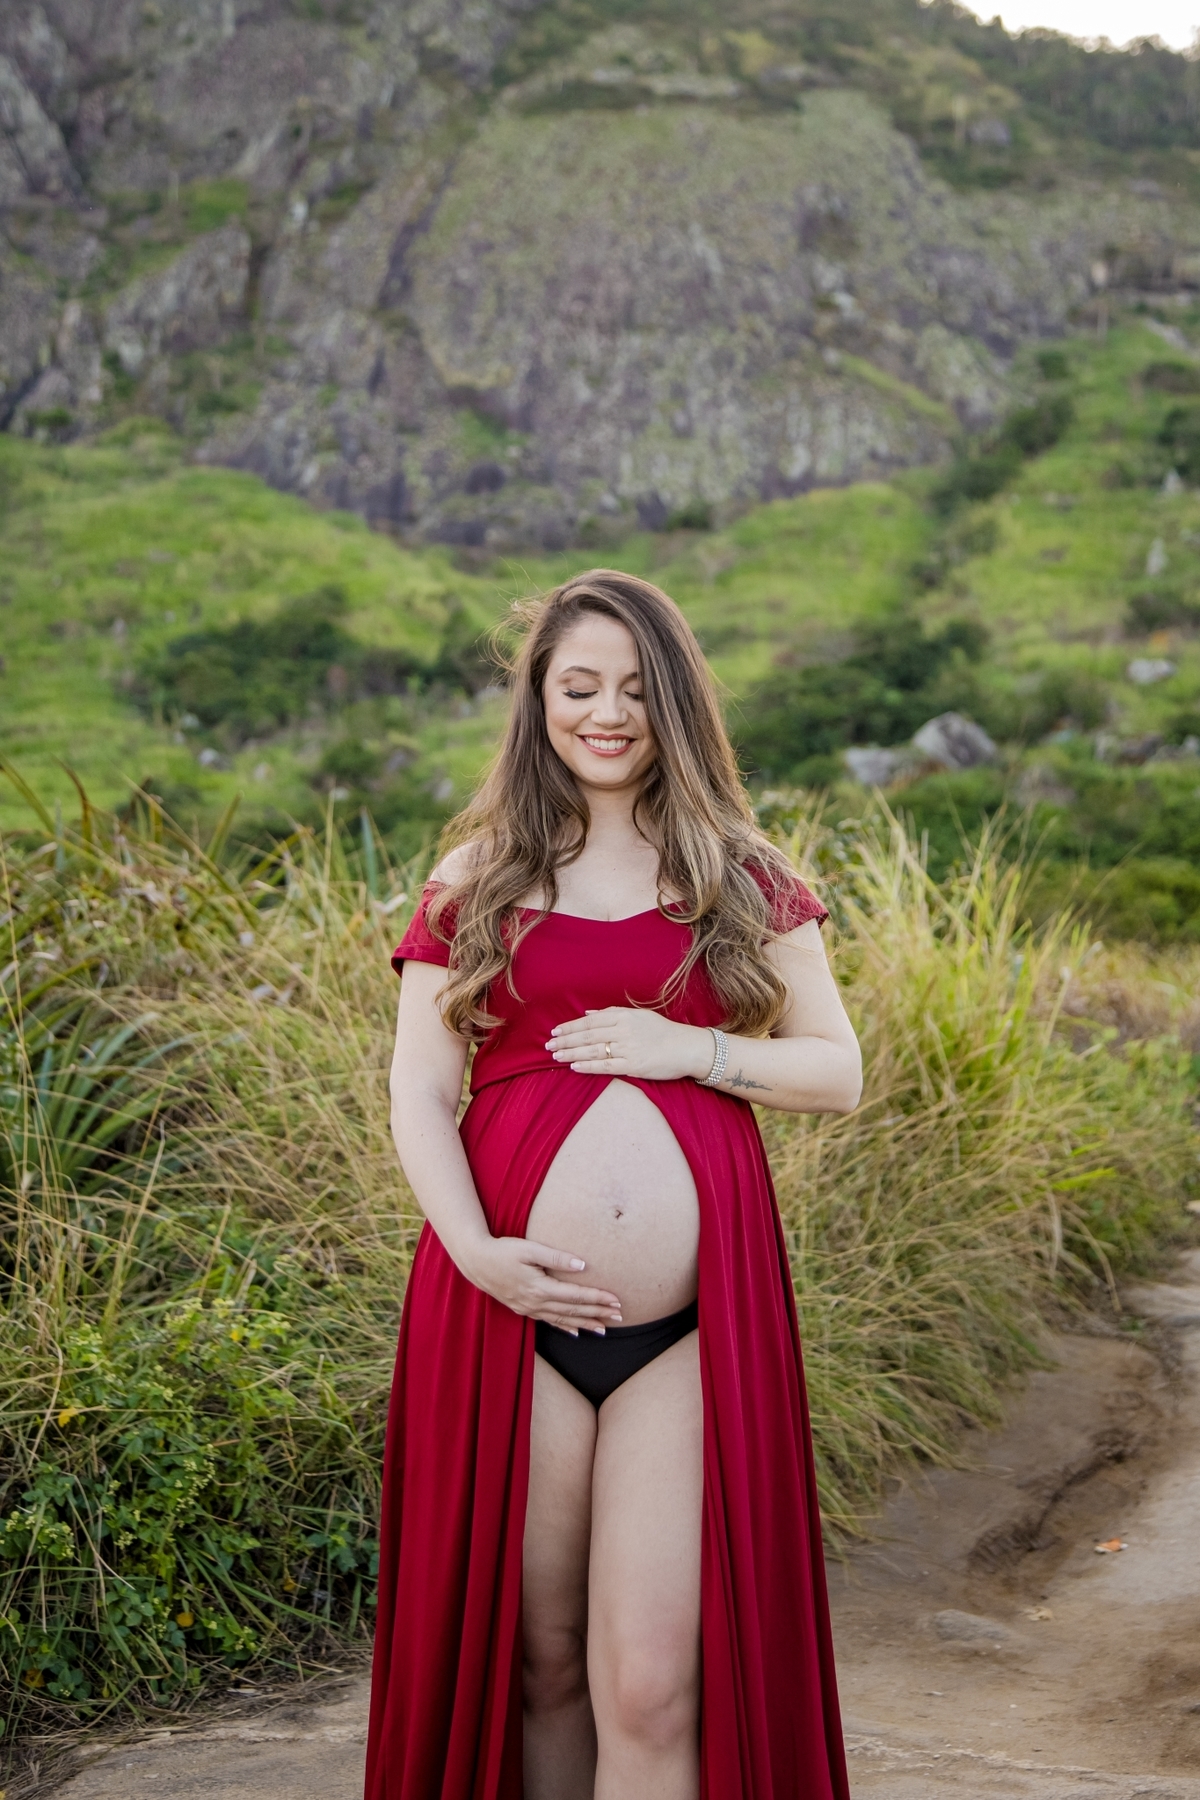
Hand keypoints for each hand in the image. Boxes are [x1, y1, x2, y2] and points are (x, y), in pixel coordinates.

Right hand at [463, 1235, 622, 1335]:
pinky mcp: (523, 1309)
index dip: (597, 1298)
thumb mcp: (529, 1249)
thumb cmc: (503, 1251)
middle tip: (619, 1316)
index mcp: (539, 1288)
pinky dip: (564, 1327)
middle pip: (573, 1311)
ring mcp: (528, 1308)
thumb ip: (556, 1258)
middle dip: (597, 1313)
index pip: (576, 1296)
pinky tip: (575, 1332)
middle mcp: (535, 1302)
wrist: (476, 1262)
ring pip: (562, 1319)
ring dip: (584, 1323)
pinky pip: (548, 1321)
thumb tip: (582, 1266)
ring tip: (604, 1328)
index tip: (616, 1300)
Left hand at [548, 1006, 713, 1081]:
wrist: (687, 1048)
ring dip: (572, 1053)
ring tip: (556, 1056)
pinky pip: (606, 1066)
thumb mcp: (639, 1015)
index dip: (571, 1026)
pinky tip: (574, 1067)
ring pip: (593, 1050)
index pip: (590, 1020)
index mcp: (624, 1016)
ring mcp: (628, 1048)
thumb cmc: (663, 1031)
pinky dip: (588, 1066)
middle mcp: (624, 1030)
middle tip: (548, 1045)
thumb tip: (588, 1012)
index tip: (555, 1031)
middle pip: (588, 1035)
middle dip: (565, 1040)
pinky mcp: (633, 1066)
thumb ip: (612, 1013)